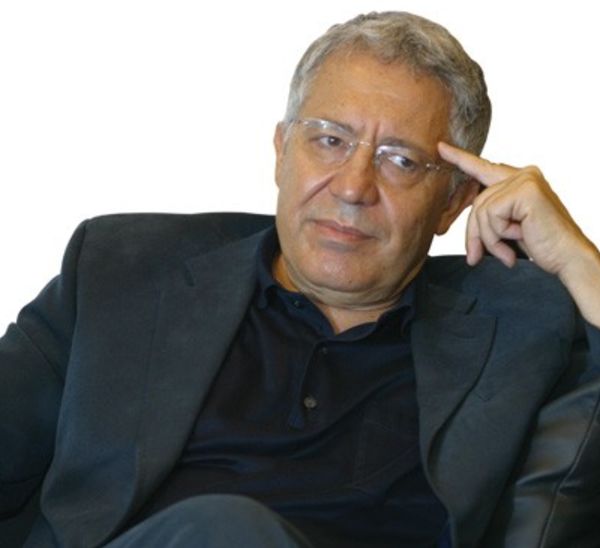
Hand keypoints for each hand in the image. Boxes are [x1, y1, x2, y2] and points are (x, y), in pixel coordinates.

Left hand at [438, 141, 599, 326]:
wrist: (567, 258)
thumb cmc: (541, 245)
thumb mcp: (507, 228)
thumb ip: (488, 217)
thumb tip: (458, 228)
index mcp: (519, 179)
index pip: (483, 168)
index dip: (460, 159)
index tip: (441, 148)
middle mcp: (523, 174)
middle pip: (477, 202)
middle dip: (474, 234)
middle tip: (476, 256)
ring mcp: (525, 179)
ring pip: (481, 211)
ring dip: (489, 238)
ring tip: (507, 252)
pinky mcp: (525, 190)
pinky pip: (491, 215)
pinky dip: (498, 234)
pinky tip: (520, 237)